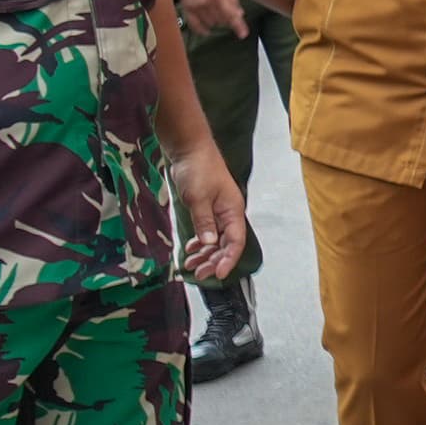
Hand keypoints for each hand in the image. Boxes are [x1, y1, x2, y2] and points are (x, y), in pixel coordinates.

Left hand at [168, 149, 251, 282]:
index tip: (217, 274)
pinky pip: (207, 231)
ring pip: (215, 240)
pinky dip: (199, 242)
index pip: (235, 241)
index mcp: (232, 210)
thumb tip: (209, 244)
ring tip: (190, 265)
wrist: (190, 150)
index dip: (228, 259)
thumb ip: (204, 222)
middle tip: (199, 274)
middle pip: (226, 244)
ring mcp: (217, 211)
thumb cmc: (198, 169)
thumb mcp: (199, 197)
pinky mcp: (206, 209)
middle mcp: (228, 214)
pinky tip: (191, 249)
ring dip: (205, 254)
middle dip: (213, 260)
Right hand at [177, 0, 250, 40]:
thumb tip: (240, 15)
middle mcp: (207, 2)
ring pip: (211, 24)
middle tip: (224, 11)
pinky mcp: (187, 11)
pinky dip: (202, 29)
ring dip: (215, 22)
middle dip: (226, 19)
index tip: (243, 34)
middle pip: (221, 20)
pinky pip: (196, 26)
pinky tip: (207, 30)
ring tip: (214, 12)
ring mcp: (196, 7)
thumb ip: (233, 0)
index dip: (238, 25)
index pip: (231, 14)